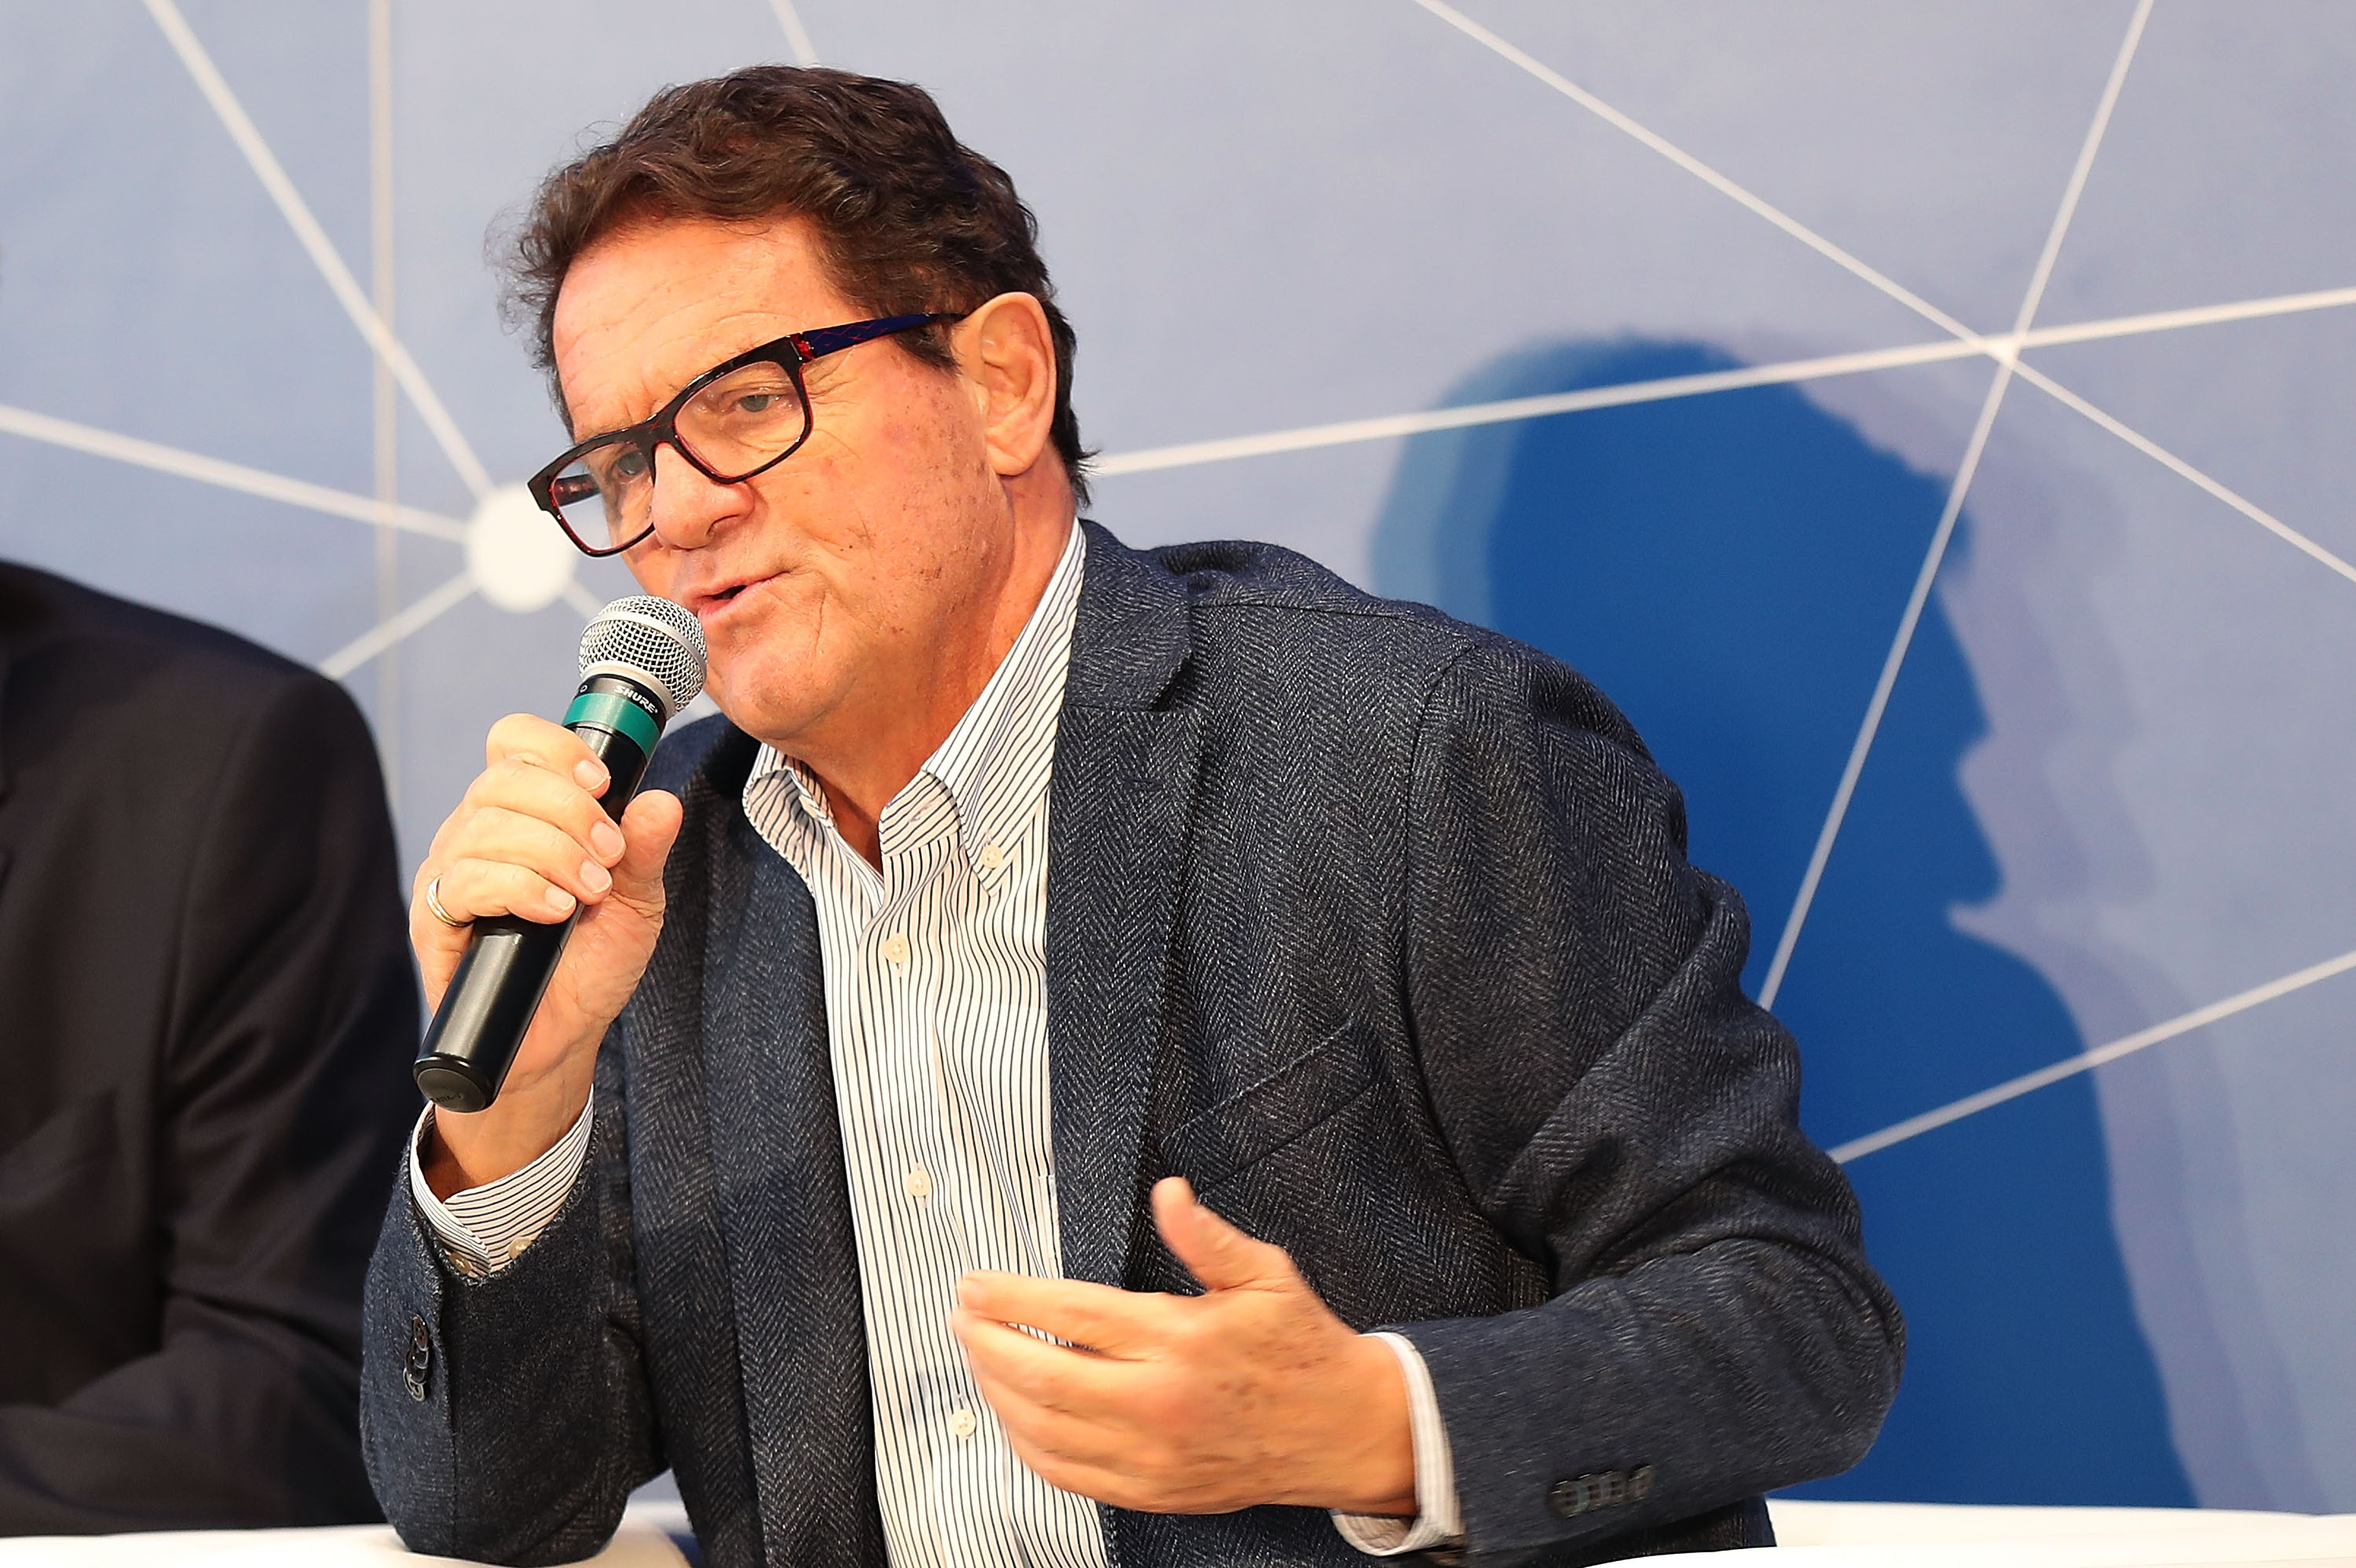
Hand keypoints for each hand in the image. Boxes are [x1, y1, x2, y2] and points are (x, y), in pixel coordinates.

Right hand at [412, 713, 682, 1195]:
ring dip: (552, 851)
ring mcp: (451, 872)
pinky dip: (521, 887)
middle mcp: (477, 832)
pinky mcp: (434, 918)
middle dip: (569, 808)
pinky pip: (466, 879)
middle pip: (502, 777)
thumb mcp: (635, 902)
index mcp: (522, 812)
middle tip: (609, 855)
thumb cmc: (590, 964)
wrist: (558, 1038)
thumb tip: (661, 801)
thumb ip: (645, 850)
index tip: (602, 783)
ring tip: (588, 892)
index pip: (513, 742)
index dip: (554, 748)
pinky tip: (556, 911)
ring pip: (485, 824)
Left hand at [950, 1176, 1415, 1516]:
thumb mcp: (1265, 1274)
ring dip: (998, 1392)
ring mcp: (1152, 1455)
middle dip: (987, 1344)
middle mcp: (1159, 1403)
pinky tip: (1014, 1413)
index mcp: (1181, 1340)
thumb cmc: (1301, 1346)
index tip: (975, 1283)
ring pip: (1045, 1430)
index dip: (1012, 1297)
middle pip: (1043, 1378)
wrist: (1343, 1432)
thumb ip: (1206, 1237)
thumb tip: (1168, 1192)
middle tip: (959, 1317)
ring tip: (978, 1357)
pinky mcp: (1152, 1491)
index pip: (1073, 1316)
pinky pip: (1067, 1473)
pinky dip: (1027, 1443)